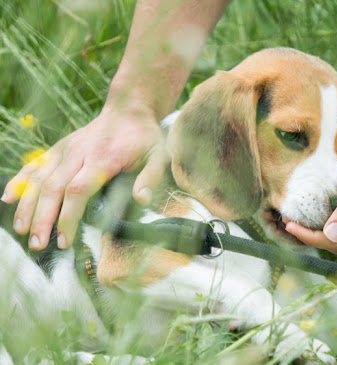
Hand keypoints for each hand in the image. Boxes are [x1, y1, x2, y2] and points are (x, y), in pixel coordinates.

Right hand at [1, 107, 167, 250]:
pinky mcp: (59, 148)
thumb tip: (141, 200)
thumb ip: (150, 178)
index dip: (68, 216)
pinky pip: (35, 165)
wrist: (129, 108)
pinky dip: (20, 181)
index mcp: (103, 159)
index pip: (78, 191)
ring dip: (28, 206)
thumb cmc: (145, 137)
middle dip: (42, 218)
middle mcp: (78, 153)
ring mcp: (65, 150)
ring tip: (22, 231)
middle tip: (37, 245)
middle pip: (53, 188)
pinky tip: (7, 200)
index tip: (64, 240)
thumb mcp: (159, 156)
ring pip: (39, 178)